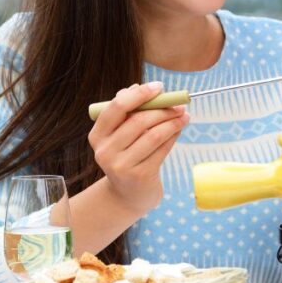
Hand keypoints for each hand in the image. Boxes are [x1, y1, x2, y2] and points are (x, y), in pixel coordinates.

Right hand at [87, 82, 189, 214]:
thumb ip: (127, 112)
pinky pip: (162, 149)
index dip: (139, 95)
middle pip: (138, 121)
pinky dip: (173, 136)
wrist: (127, 195)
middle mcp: (105, 151)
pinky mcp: (140, 176)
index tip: (158, 87)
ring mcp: (121, 166)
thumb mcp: (120, 136)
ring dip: (172, 122)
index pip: (116, 108)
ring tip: (184, 115)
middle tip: (178, 104)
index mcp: (97, 136)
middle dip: (162, 109)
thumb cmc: (126, 157)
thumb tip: (137, 87)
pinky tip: (179, 129)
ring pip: (153, 135)